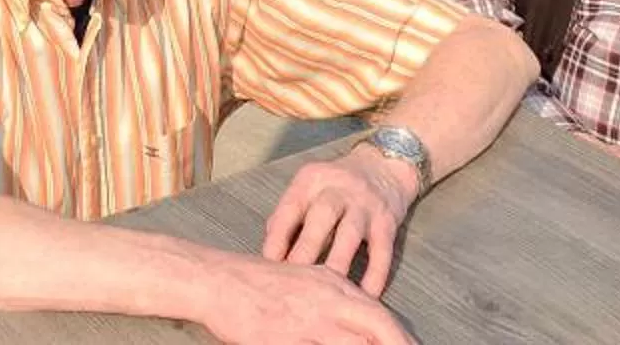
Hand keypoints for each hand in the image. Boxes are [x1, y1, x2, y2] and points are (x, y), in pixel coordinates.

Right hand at [195, 256, 413, 344]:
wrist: (217, 280)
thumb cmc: (257, 285)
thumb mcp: (304, 283)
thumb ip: (334, 302)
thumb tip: (363, 328)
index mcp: (332, 284)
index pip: (382, 315)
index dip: (403, 339)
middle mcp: (326, 300)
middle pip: (379, 328)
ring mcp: (307, 322)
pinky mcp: (286, 339)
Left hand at [263, 147, 418, 294]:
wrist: (383, 166)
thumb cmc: (335, 186)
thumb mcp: (308, 187)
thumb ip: (288, 215)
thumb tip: (269, 253)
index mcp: (311, 180)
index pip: (291, 207)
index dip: (278, 236)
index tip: (268, 263)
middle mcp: (338, 189)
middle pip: (321, 217)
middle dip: (306, 248)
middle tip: (295, 279)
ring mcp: (365, 204)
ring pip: (350, 234)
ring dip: (337, 262)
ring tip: (327, 290)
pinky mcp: (387, 222)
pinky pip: (381, 251)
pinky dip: (375, 275)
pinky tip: (365, 295)